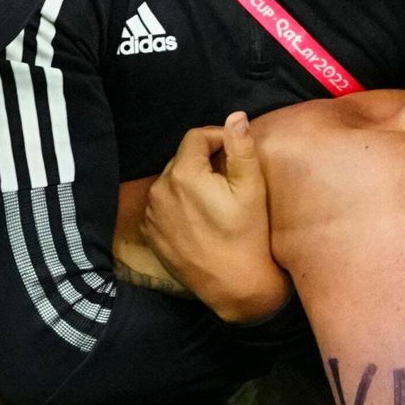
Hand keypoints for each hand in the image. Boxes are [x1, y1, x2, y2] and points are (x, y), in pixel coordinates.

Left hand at [142, 112, 285, 316]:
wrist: (235, 289)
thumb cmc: (249, 238)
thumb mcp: (252, 189)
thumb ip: (241, 148)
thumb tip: (235, 116)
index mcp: (183, 174)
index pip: (196, 137)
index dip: (218, 138)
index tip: (235, 152)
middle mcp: (159, 190)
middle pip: (182, 159)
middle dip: (204, 162)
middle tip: (229, 180)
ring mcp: (152, 215)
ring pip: (172, 182)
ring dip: (190, 183)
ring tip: (214, 201)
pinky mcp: (151, 234)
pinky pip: (163, 206)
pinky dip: (179, 205)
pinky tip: (200, 220)